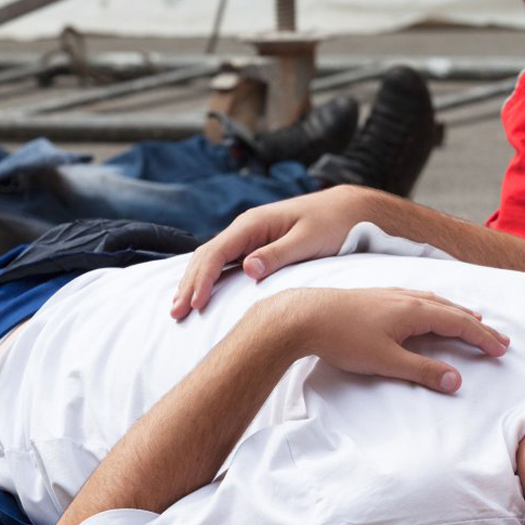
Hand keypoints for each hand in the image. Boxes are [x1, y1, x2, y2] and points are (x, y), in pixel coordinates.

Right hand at [171, 186, 364, 320]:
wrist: (349, 210)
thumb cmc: (333, 224)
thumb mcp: (309, 240)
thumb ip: (279, 254)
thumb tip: (248, 268)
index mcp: (253, 224)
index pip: (216, 253)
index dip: (202, 279)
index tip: (194, 305)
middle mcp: (246, 228)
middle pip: (206, 257)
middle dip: (188, 285)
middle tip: (175, 314)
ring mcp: (249, 237)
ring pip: (212, 260)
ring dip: (194, 283)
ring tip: (180, 309)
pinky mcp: (257, 246)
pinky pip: (225, 263)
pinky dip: (210, 279)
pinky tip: (202, 295)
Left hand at [272, 287, 509, 392]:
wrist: (303, 316)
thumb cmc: (342, 338)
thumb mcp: (386, 361)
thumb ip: (422, 371)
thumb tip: (456, 380)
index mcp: (415, 311)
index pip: (459, 324)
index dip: (483, 338)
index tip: (501, 349)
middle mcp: (408, 298)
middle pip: (452, 311)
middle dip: (477, 325)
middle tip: (498, 338)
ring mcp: (392, 295)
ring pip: (435, 301)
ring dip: (457, 313)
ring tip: (471, 318)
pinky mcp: (377, 297)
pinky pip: (418, 298)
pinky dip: (435, 305)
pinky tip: (427, 308)